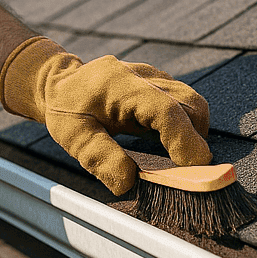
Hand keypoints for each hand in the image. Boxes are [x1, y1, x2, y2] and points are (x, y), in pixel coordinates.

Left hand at [0, 37, 210, 194]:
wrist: (63, 85)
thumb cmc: (67, 109)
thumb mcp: (71, 134)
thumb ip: (98, 156)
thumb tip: (128, 182)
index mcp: (119, 83)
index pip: (164, 109)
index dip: (183, 139)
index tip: (193, 166)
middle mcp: (143, 75)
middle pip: (189, 105)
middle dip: (193, 139)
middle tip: (183, 169)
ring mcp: (156, 77)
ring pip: (193, 103)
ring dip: (192, 133)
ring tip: (176, 158)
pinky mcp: (162, 84)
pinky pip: (185, 105)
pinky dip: (186, 127)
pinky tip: (169, 144)